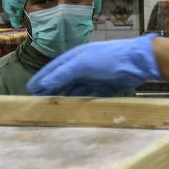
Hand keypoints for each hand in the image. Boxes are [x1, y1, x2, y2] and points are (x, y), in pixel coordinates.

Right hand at [27, 34, 162, 96]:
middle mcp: (83, 67)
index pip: (54, 68)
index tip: (29, 89)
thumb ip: (63, 73)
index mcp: (76, 58)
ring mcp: (94, 77)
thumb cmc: (109, 58)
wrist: (139, 62)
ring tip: (53, 108)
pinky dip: (80, 102)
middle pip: (63, 80)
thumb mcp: (83, 64)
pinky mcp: (106, 87)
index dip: (42, 78)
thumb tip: (43, 83)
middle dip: (51, 89)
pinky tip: (74, 110)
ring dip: (65, 97)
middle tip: (38, 102)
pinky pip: (89, 97)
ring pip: (75, 89)